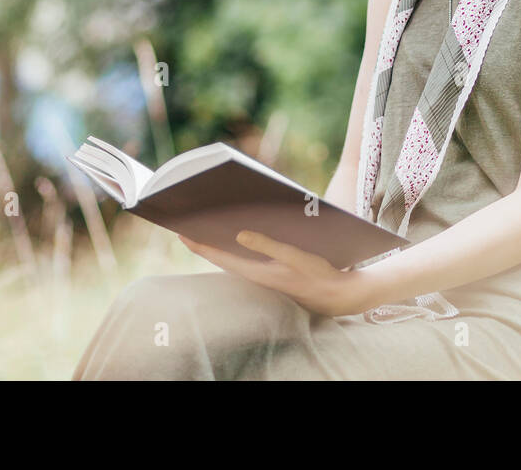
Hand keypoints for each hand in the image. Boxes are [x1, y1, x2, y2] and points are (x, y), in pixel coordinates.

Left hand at [177, 230, 373, 317]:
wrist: (338, 295)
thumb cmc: (318, 274)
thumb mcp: (295, 257)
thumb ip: (267, 245)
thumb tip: (239, 234)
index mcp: (258, 272)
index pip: (220, 258)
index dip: (199, 246)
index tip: (181, 233)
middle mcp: (256, 276)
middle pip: (222, 259)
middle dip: (205, 243)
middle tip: (188, 225)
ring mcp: (264, 277)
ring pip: (233, 260)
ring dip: (219, 245)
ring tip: (206, 228)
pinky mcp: (272, 275)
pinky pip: (245, 261)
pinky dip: (235, 249)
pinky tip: (236, 237)